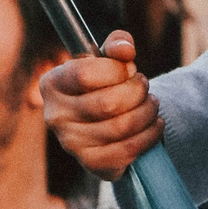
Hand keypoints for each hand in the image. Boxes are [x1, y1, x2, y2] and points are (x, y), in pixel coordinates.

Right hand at [40, 34, 161, 181]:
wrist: (107, 122)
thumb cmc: (106, 85)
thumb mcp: (109, 60)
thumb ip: (117, 45)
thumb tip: (125, 49)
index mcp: (52, 83)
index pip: (86, 74)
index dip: (117, 70)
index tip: (129, 68)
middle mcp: (55, 116)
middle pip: (108, 103)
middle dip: (138, 91)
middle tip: (144, 86)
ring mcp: (71, 143)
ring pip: (122, 126)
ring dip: (148, 112)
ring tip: (152, 104)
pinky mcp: (91, 163)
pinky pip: (128, 150)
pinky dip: (150, 135)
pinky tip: (155, 124)